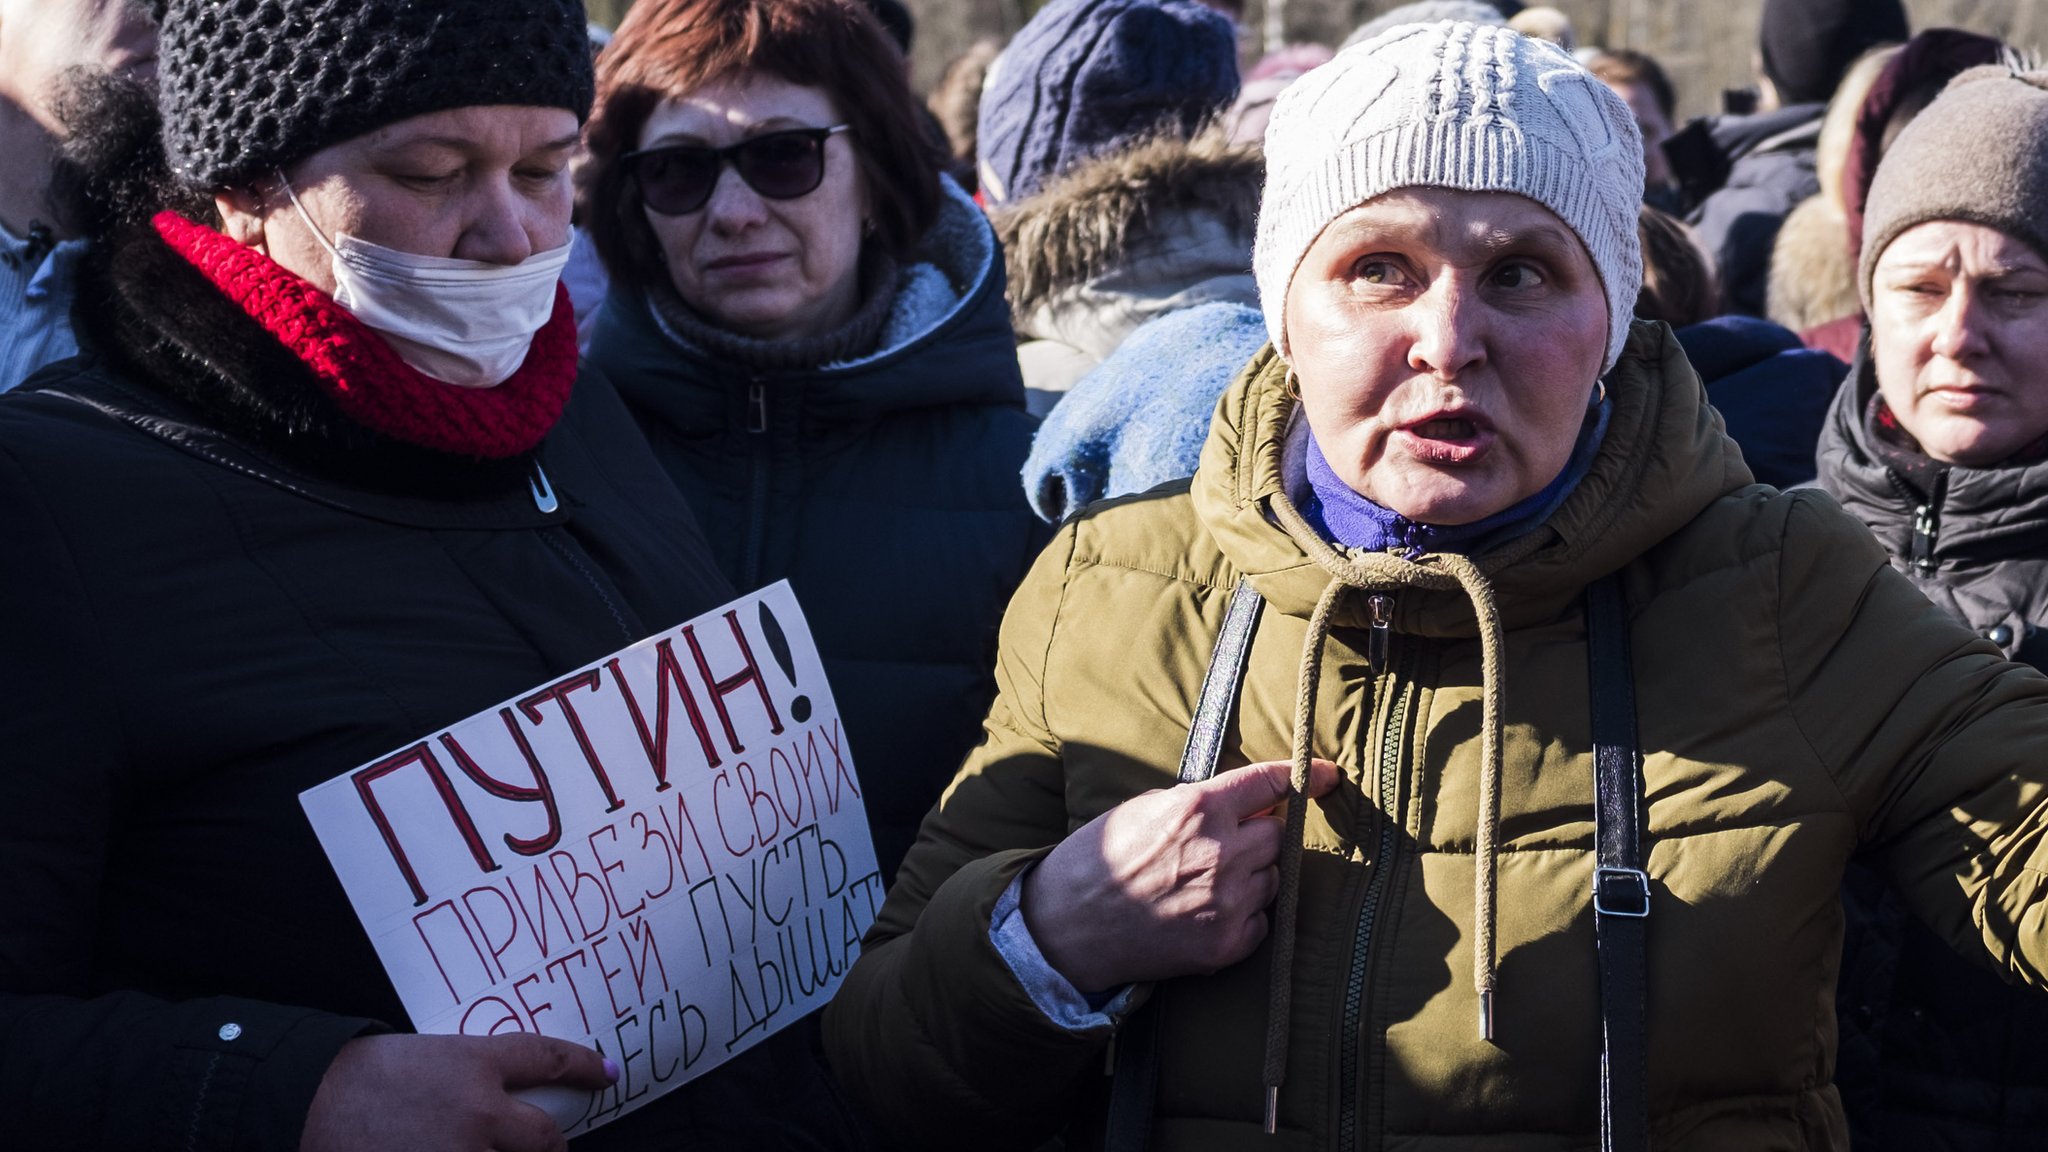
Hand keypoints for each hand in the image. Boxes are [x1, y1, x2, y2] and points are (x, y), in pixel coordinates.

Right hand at [301, 1033, 617, 1151]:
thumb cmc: (358, 1075)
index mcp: (475, 1064)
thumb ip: (472, 1077)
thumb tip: (506, 1097)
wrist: (303, 1101)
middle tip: (549, 1149)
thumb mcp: (425, 1057)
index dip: (584, 1067)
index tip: (606, 1074)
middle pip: (545, 1138)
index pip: (549, 1060)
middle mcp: (479, 1112)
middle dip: (551, 1148)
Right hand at [1021, 758, 1339, 992]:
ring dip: (1252, 876)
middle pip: (1277, 836)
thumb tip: (1242, 806)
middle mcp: (1221, 853)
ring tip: (1206, 883)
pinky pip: (1262, 921)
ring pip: (1272, 879)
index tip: (1328, 775)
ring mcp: (1227, 903)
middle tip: (1228, 844)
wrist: (1067, 928)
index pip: (1270, 784)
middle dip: (1260, 836)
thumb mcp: (1143, 808)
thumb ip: (1198, 803)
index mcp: (1199, 809)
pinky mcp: (1226, 945)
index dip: (1305, 776)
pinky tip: (1207, 913)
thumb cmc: (1098, 860)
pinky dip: (1245, 915)